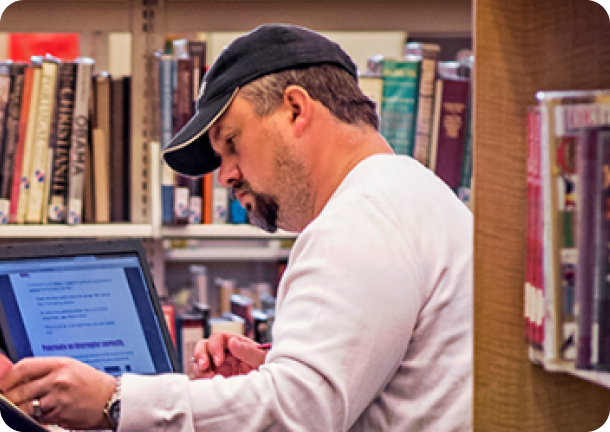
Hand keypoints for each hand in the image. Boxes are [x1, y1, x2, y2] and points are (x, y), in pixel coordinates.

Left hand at [0, 356, 116, 429]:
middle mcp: (58, 379)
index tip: (3, 383)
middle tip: (9, 399)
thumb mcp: (71, 368)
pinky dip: (36, 417)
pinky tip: (45, 412)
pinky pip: (37, 417)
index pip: (23, 367)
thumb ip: (46, 371)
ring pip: (25, 406)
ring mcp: (58, 398)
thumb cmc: (93, 384)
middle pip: (19, 389)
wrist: (112, 400)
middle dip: (10, 396)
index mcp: (60, 364)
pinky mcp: (58, 415)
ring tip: (30, 407)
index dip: (8, 377)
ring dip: (22, 408)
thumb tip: (20, 378)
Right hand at [193, 333, 267, 378]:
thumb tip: (232, 342)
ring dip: (200, 368)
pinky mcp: (216, 377)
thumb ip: (248, 351)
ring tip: (209, 378)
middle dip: (200, 354)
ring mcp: (218, 365)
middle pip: (204, 346)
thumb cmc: (267, 368)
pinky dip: (202, 379)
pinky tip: (210, 384)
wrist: (267, 387)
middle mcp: (224, 352)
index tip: (219, 361)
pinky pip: (202, 375)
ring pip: (200, 360)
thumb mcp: (261, 359)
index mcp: (235, 344)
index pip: (218, 338)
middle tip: (204, 366)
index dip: (215, 347)